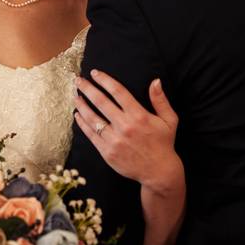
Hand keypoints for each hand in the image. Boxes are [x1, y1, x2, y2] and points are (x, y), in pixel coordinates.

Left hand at [73, 70, 181, 190]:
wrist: (158, 172)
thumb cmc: (163, 143)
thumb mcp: (169, 120)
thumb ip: (160, 100)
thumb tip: (155, 81)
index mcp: (139, 116)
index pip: (118, 91)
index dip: (104, 80)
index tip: (95, 73)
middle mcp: (124, 126)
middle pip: (101, 102)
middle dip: (88, 89)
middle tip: (78, 80)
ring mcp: (114, 140)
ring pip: (92, 118)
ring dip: (81, 105)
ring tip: (75, 96)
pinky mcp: (107, 152)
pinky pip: (91, 135)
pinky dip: (82, 123)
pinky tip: (78, 115)